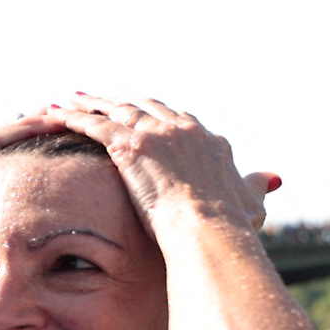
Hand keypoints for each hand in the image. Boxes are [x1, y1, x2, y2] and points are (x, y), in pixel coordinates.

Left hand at [48, 94, 277, 234]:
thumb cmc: (230, 227)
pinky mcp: (130, 146)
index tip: (144, 118)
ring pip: (116, 110)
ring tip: (71, 100)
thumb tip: (273, 178)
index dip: (158, 118)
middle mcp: (183, 129)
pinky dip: (74, 117)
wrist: (209, 229)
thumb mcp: (252, 202)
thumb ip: (258, 187)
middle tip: (102, 101)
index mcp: (209, 141)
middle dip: (122, 103)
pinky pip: (95, 125)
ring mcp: (156, 134)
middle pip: (145, 106)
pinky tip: (57, 114)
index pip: (179, 120)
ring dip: (92, 103)